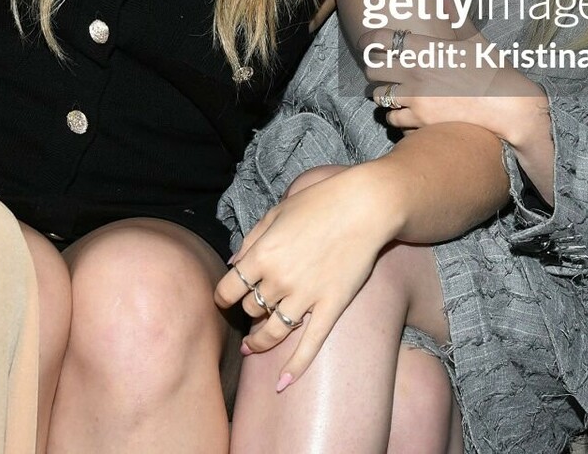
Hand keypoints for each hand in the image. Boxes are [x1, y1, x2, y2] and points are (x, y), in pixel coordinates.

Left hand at [213, 165, 397, 389]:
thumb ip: (251, 239)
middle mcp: (278, 280)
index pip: (227, 290)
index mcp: (260, 255)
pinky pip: (309, 344)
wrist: (363, 207)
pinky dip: (295, 367)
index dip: (224, 297)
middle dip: (249, 312)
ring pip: (272, 332)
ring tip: (253, 347)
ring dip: (259, 342)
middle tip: (252, 311)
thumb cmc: (318, 203)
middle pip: (251, 309)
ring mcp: (304, 297)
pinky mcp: (330, 307)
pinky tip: (282, 383)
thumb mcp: (276, 213)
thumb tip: (232, 263)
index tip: (227, 299)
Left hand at [355, 26, 542, 129]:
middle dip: (375, 68)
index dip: (368, 40)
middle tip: (382, 70)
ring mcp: (416, 98)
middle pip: (372, 68)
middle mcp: (415, 71)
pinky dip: (396, 117)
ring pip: (378, 96)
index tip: (366, 43)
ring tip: (394, 93)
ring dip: (383, 94)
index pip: (379, 39)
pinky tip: (407, 112)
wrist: (510, 107)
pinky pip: (392, 119)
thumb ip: (453, 13)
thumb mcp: (473, 39)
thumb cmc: (494, 71)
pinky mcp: (421, 121)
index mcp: (425, 48)